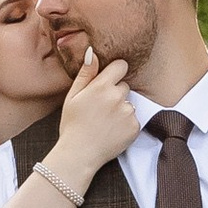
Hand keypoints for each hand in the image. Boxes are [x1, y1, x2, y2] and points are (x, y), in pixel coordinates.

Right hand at [55, 47, 140, 179]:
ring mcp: (128, 112)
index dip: (115, 72)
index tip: (109, 80)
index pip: (121, 66)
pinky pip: (134, 118)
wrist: (79, 155)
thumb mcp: (72, 97)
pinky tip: (112, 131)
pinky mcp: (135, 127)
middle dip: (115, 93)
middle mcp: (117, 97)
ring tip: (105, 122)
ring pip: (129, 103)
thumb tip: (93, 52)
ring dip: (121, 109)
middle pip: (124, 86)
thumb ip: (85, 74)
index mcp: (101, 87)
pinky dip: (126, 124)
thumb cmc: (72, 125)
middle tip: (100, 108)